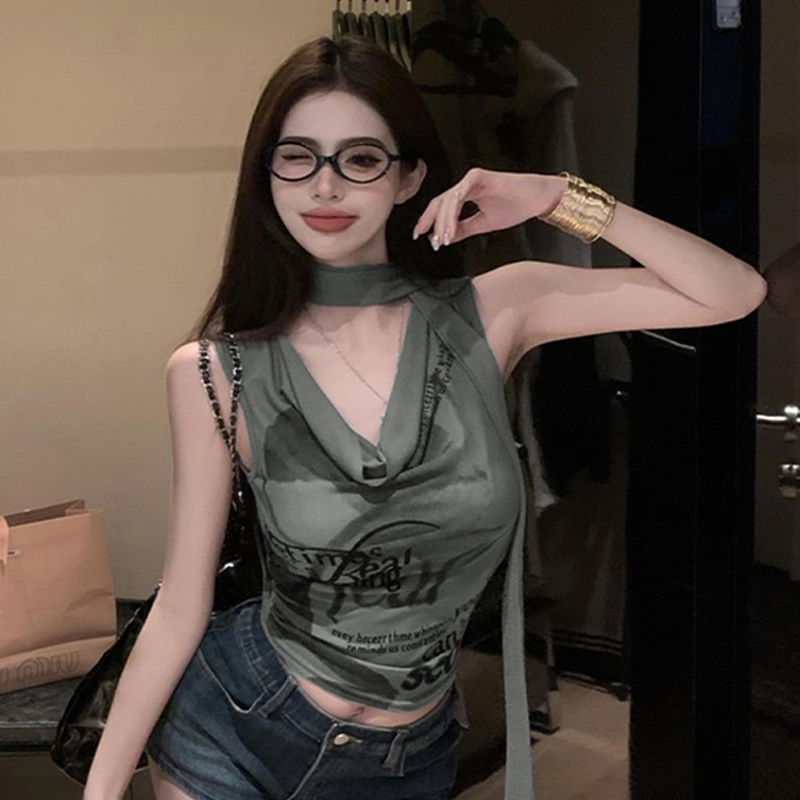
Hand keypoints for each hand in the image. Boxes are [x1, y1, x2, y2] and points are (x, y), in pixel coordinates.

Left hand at [412, 169, 566, 248]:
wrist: (538, 198)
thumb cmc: (516, 206)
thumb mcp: (483, 223)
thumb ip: (464, 229)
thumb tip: (446, 238)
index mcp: (466, 193)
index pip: (441, 206)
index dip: (429, 221)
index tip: (421, 236)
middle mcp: (466, 184)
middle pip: (440, 203)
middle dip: (433, 224)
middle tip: (434, 243)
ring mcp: (472, 179)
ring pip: (448, 200)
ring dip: (443, 222)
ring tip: (444, 240)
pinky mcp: (479, 177)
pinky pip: (460, 194)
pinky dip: (453, 213)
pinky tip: (452, 228)